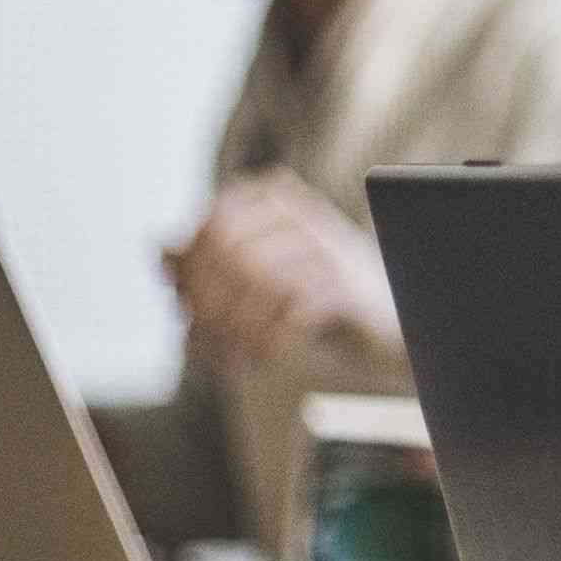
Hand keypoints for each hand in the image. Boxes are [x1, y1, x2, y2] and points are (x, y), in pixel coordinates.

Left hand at [166, 175, 394, 373]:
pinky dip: (264, 344)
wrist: (401, 325)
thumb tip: (158, 250)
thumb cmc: (323, 300)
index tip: (186, 313)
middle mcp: (302, 214)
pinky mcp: (343, 288)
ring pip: (252, 283)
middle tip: (204, 344)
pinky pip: (283, 313)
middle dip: (207, 303)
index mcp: (278, 200)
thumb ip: (211, 260)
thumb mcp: (262, 275)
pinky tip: (263, 360)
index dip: (191, 271)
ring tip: (232, 357)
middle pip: (227, 251)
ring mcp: (326, 248)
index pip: (213, 225)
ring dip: (232, 330)